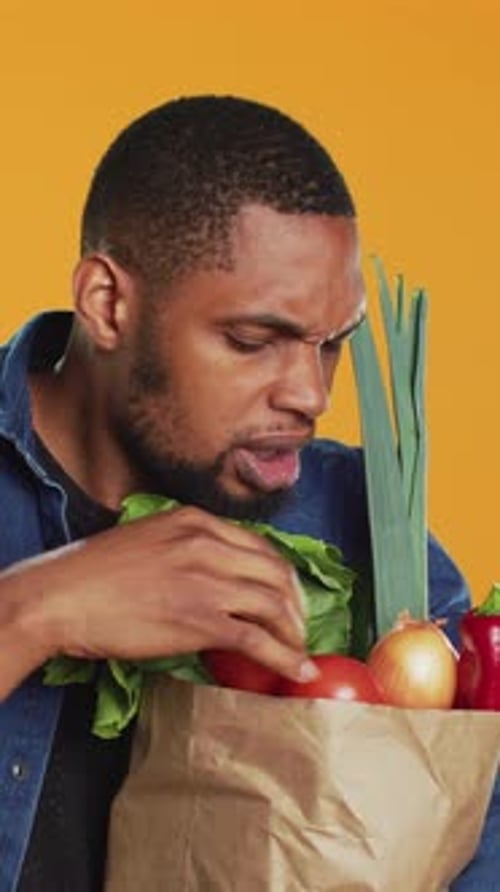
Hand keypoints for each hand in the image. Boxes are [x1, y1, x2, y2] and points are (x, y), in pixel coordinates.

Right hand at [0, 506, 317, 696]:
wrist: (61, 596)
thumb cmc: (92, 573)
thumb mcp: (147, 540)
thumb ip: (184, 549)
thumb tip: (210, 579)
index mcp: (194, 521)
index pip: (258, 545)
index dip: (281, 574)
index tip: (287, 594)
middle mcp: (208, 544)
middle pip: (276, 572)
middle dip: (296, 603)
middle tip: (298, 625)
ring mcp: (206, 581)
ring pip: (274, 604)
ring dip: (294, 631)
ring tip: (298, 650)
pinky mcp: (200, 619)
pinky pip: (258, 639)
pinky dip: (285, 656)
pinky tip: (296, 669)